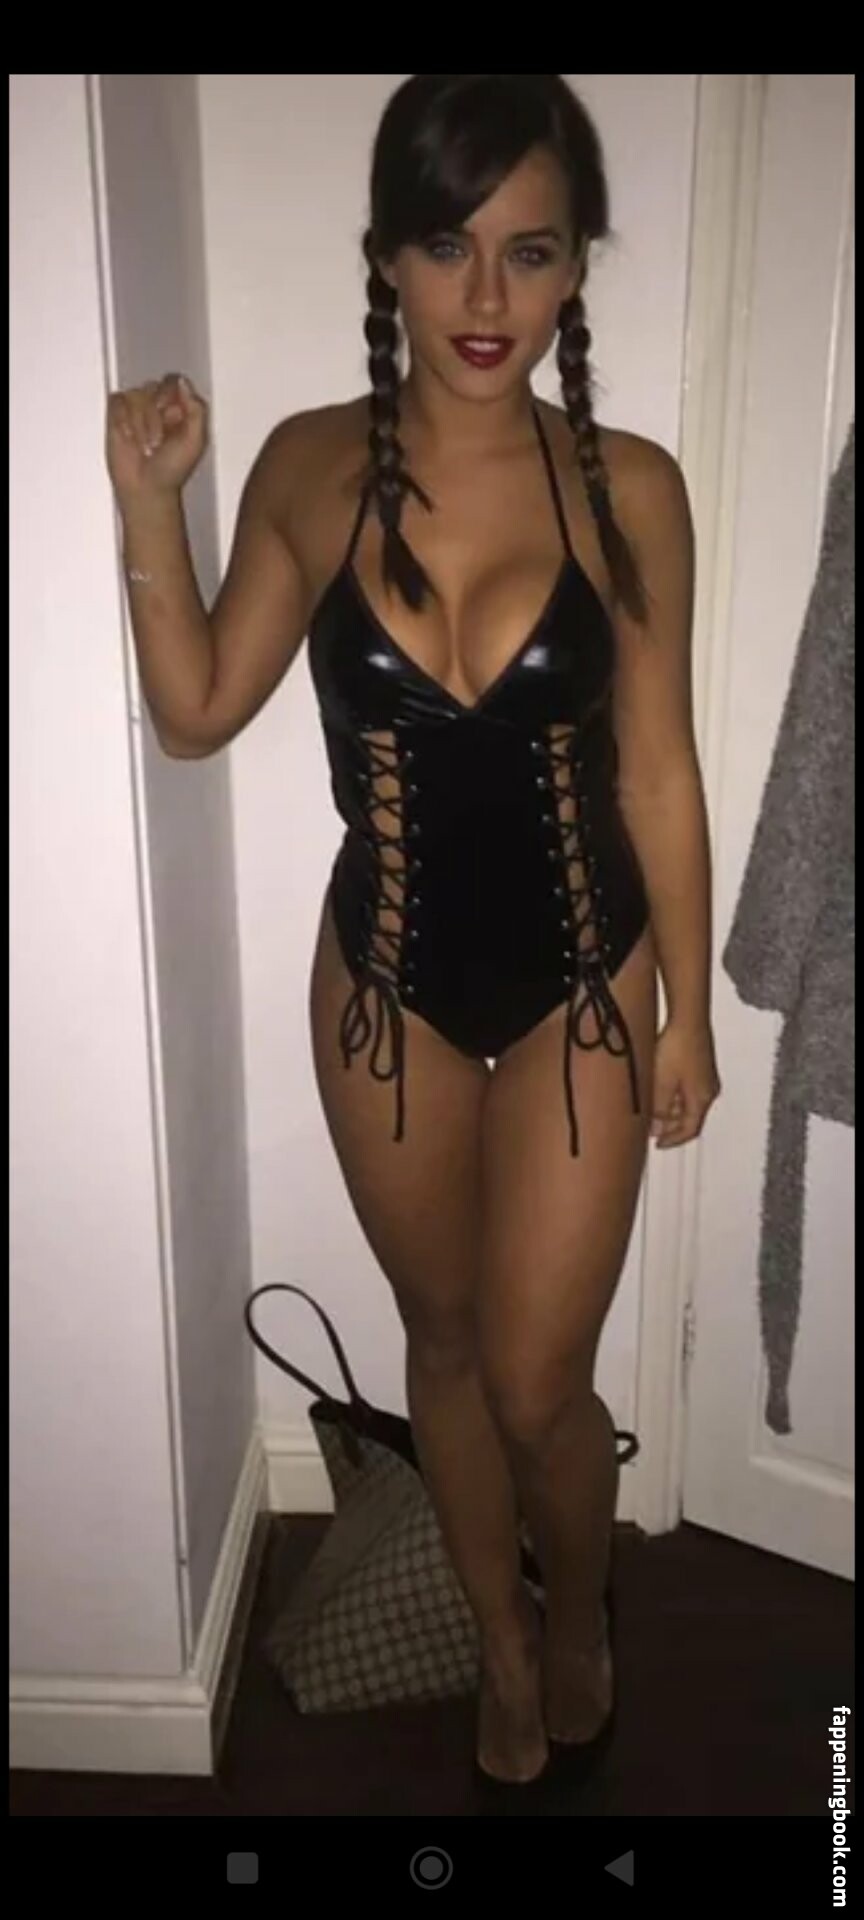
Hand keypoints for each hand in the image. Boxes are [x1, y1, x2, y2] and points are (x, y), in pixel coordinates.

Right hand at [105, 374, 208, 503]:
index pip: (174, 381)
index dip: (170, 396)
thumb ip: (196, 409)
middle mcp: (157, 404)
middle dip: (154, 416)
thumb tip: (183, 383)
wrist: (146, 488)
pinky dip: (123, 422)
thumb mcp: (195, 441)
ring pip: (135, 396)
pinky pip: (117, 403)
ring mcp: (136, 408)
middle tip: (158, 440)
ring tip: (144, 444)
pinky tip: (129, 438)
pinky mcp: (116, 415)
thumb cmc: (171, 470)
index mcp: (179, 407)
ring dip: (141, 424)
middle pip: (153, 386)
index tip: (171, 416)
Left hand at [650, 1020, 719, 1147]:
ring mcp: (706, 1076)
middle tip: (651, 1125)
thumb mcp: (661, 1084)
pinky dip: (673, 1093)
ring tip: (651, 1106)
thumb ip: (658, 1110)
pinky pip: (687, 1087)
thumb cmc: (678, 1047)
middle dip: (669, 1124)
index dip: (673, 1140)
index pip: (690, 1130)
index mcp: (702, 1099)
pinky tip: (658, 1085)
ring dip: (670, 1108)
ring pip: (687, 1101)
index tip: (658, 1144)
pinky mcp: (700, 1063)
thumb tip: (655, 1127)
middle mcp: (708, 1090)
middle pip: (689, 1116)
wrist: (687, 1018)